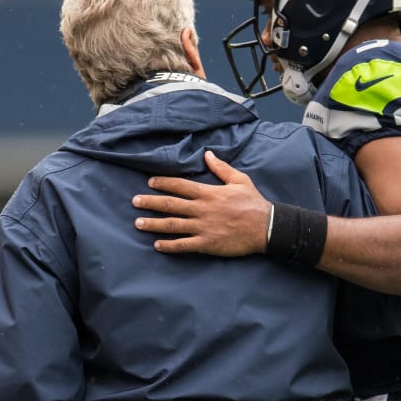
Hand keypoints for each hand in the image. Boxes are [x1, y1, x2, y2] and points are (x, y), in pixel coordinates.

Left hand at [133, 151, 271, 255]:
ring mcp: (203, 227)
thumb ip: (221, 168)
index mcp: (208, 193)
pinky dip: (169, 246)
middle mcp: (202, 209)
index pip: (179, 185)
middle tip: (134, 201)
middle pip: (170, 204)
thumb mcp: (239, 180)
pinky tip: (157, 245)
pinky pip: (184, 245)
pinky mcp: (207, 244)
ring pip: (172, 225)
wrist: (266, 227)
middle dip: (150, 202)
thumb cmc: (253, 202)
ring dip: (153, 224)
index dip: (163, 183)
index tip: (149, 182)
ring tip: (138, 223)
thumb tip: (207, 154)